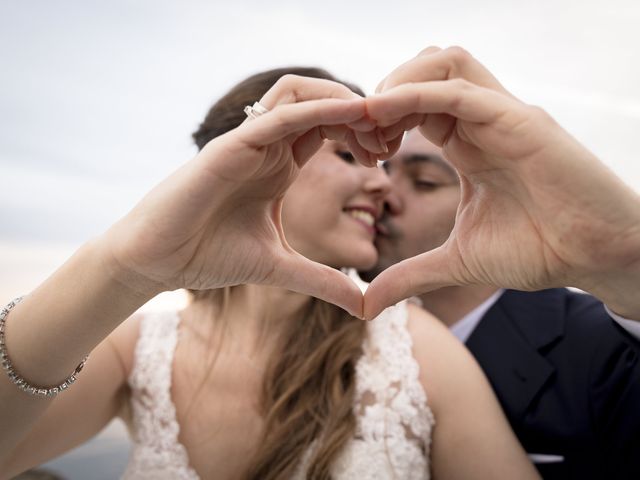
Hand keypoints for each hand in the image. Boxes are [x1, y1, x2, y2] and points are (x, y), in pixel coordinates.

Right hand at [101, 75, 380, 316]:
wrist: (158, 261)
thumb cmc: (209, 256)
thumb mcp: (281, 267)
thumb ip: (323, 281)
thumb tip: (365, 306)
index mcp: (280, 167)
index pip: (329, 130)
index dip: (363, 135)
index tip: (389, 157)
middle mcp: (268, 148)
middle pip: (321, 103)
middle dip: (361, 114)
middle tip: (390, 138)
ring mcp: (249, 143)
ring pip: (300, 94)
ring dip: (342, 101)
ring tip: (375, 122)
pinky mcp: (230, 146)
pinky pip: (278, 116)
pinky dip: (316, 110)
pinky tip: (350, 114)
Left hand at [362, 47, 639, 319]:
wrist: (596, 258)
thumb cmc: (539, 251)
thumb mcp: (457, 262)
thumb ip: (410, 276)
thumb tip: (366, 305)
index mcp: (468, 144)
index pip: (414, 105)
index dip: (379, 120)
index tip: (361, 151)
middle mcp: (482, 122)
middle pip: (424, 71)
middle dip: (382, 95)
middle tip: (362, 136)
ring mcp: (502, 116)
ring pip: (442, 63)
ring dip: (398, 83)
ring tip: (373, 121)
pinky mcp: (520, 121)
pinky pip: (460, 91)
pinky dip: (417, 94)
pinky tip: (386, 113)